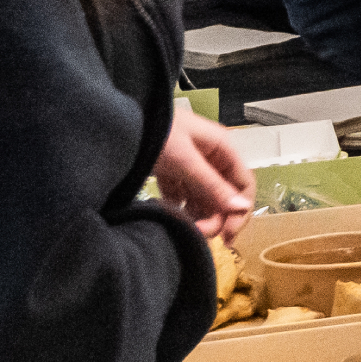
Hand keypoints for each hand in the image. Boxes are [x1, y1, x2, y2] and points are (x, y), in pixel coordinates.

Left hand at [156, 113, 254, 240]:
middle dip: (214, 217)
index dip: (239, 212)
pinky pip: (181, 196)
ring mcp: (190, 165)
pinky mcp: (171, 172)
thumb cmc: (158, 134)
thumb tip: (243, 207)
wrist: (117, 125)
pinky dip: (177, 208)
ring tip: (181, 227)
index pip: (243, 184)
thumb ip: (212, 185)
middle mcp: (211, 158)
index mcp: (222, 149)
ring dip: (196, 215)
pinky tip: (168, 215)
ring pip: (203, 198)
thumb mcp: (185, 160)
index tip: (227, 236)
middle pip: (223, 195)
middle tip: (199, 235)